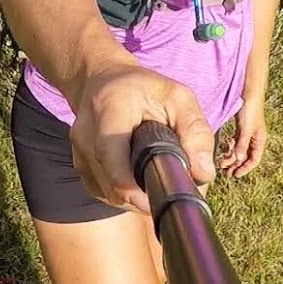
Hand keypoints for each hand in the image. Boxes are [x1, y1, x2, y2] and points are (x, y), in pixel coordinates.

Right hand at [69, 62, 212, 214]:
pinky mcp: (81, 169)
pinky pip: (105, 195)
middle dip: (146, 193)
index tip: (158, 200)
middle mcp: (86, 134)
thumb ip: (194, 131)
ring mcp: (79, 154)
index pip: (111, 155)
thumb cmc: (143, 90)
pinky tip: (140, 177)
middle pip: (113, 184)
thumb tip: (203, 173)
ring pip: (110, 195)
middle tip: (172, 184)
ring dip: (137, 196)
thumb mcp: (177, 97)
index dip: (132, 187)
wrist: (102, 82)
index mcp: (109, 111)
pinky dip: (126, 195)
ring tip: (156, 174)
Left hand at [220, 100, 266, 176]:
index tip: (235, 175)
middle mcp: (254, 139)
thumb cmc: (250, 111)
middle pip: (245, 157)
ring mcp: (247, 134)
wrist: (249, 94)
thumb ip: (242, 144)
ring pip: (240, 150)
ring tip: (222, 163)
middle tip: (226, 172)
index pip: (253, 160)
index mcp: (259, 140)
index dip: (245, 168)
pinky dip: (231, 147)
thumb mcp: (245, 129)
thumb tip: (238, 160)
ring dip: (232, 157)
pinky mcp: (241, 128)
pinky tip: (225, 148)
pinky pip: (236, 142)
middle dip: (236, 165)